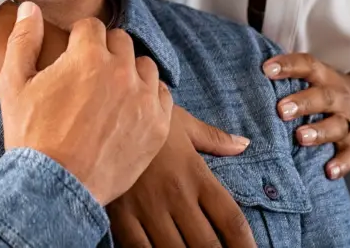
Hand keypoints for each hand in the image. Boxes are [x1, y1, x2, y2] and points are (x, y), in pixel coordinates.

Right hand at [0, 2, 173, 205]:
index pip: (91, 27)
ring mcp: (143, 99)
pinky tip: (129, 110)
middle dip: (104, 52)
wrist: (53, 189)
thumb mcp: (14, 84)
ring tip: (109, 94)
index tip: (71, 57)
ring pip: (144, 67)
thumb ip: (22, 39)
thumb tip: (29, 8)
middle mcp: (121, 71)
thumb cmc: (30, 136)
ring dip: (129, 73)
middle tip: (88, 77)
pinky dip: (148, 98)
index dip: (77, 40)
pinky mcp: (158, 126)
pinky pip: (163, 96)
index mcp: (88, 55)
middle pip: (121, 42)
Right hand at [108, 107, 256, 247]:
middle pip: (207, 245)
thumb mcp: (184, 124)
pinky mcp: (121, 216)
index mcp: (196, 175)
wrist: (103, 113)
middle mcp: (177, 196)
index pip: (231, 219)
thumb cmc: (147, 119)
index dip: (246, 246)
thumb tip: (244, 143)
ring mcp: (148, 209)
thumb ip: (216, 139)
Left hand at [263, 54, 349, 179]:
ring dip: (319, 132)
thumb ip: (287, 77)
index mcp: (324, 77)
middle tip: (281, 110)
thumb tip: (244, 72)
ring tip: (300, 137)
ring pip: (337, 126)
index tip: (266, 70)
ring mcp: (348, 121)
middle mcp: (338, 97)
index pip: (307, 66)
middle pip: (324, 97)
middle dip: (303, 103)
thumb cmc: (325, 90)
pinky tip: (329, 171)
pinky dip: (341, 164)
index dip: (288, 65)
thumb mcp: (314, 77)